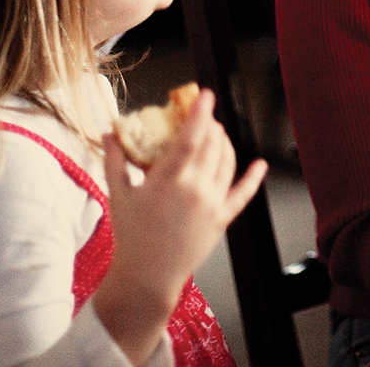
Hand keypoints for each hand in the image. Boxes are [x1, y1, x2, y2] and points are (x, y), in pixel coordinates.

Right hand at [95, 89, 264, 363]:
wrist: (147, 275)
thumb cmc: (130, 235)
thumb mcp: (118, 194)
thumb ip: (115, 159)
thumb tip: (109, 131)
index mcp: (167, 180)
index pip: (190, 137)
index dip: (200, 113)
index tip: (205, 94)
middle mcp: (194, 189)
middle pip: (212, 145)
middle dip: (211, 125)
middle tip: (203, 117)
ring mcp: (212, 204)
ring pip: (227, 162)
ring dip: (224, 143)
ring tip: (216, 134)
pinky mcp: (222, 220)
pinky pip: (243, 194)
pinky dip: (253, 177)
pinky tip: (260, 165)